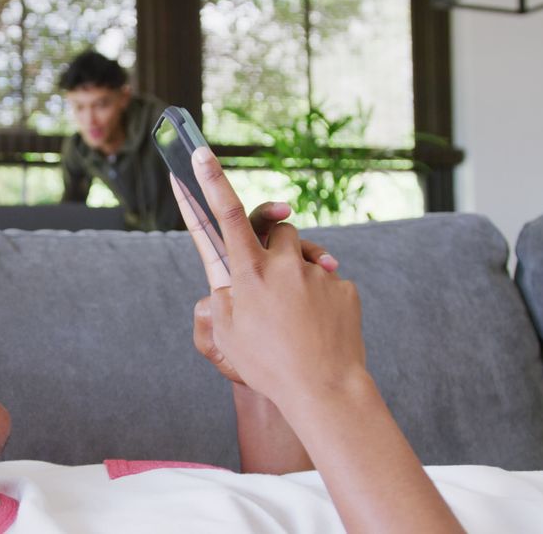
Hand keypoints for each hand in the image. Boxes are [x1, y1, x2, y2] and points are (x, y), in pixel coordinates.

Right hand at [188, 199, 338, 383]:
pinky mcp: (344, 286)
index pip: (226, 215)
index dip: (210, 181)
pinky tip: (318, 329)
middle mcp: (283, 264)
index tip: (199, 152)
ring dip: (297, 271)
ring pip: (305, 254)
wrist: (325, 390)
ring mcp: (317, 273)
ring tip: (295, 315)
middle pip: (276, 229)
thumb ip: (223, 298)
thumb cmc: (267, 366)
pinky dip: (321, 298)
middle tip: (268, 279)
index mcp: (248, 274)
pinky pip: (328, 281)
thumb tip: (229, 281)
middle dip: (272, 243)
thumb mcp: (227, 335)